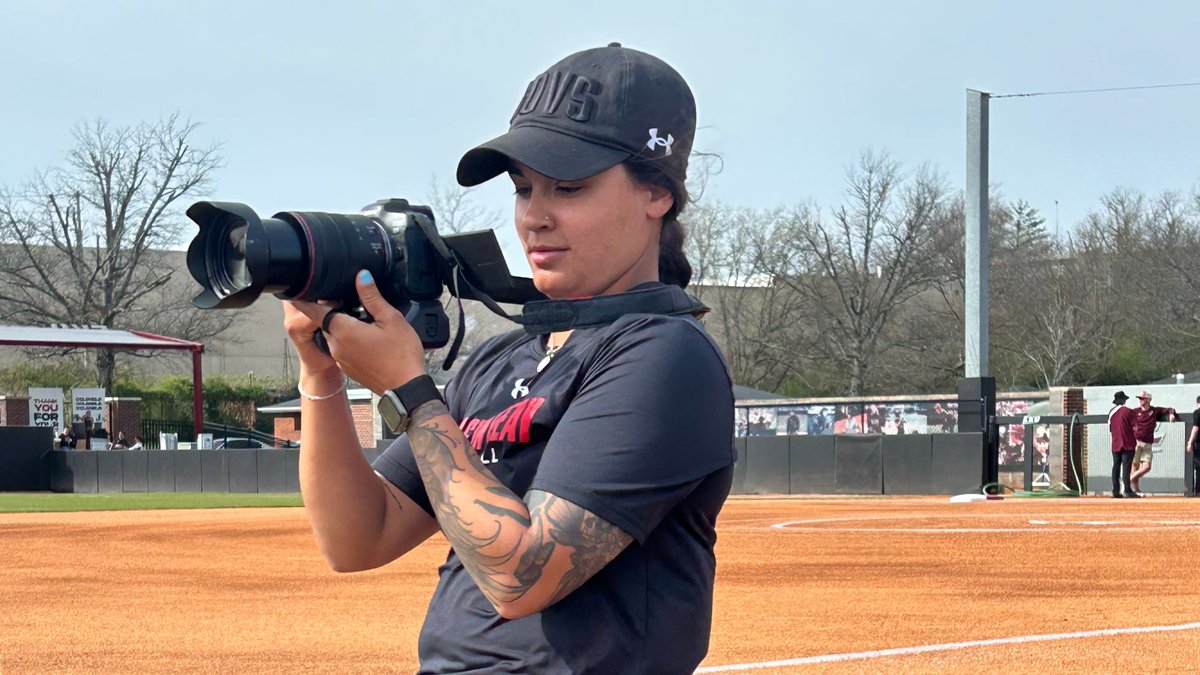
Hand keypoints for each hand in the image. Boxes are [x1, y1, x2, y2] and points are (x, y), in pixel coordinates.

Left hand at [288, 270, 427, 392]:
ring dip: (341, 325)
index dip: (306, 300)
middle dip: (330, 310)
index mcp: (343, 331)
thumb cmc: (401, 355)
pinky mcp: (348, 368)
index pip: (314, 311)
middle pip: (325, 322)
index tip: (298, 292)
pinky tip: (366, 338)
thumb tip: (361, 276)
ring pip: (334, 335)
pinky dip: (347, 340)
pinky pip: (341, 348)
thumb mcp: (391, 319)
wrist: (406, 388)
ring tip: (360, 318)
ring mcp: (341, 359)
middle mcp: (336, 346)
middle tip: (346, 299)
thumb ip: (372, 297)